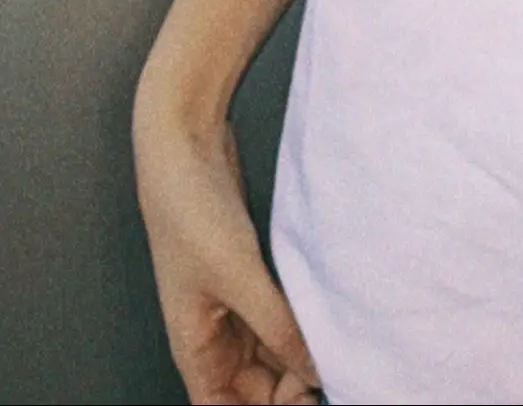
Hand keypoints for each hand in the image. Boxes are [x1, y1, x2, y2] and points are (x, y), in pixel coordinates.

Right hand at [133, 89, 320, 405]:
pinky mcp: (249, 274)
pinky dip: (301, 322)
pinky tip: (328, 318)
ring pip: (271, 352)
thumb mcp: (239, 277)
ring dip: (300, 353)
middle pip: (255, 387)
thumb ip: (278, 327)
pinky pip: (278, 315)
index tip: (304, 401)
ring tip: (338, 347)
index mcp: (194, 349)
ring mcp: (231, 304)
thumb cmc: (190, 211)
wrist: (183, 142)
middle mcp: (211, 335)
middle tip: (334, 370)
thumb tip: (314, 371)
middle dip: (291, 386)